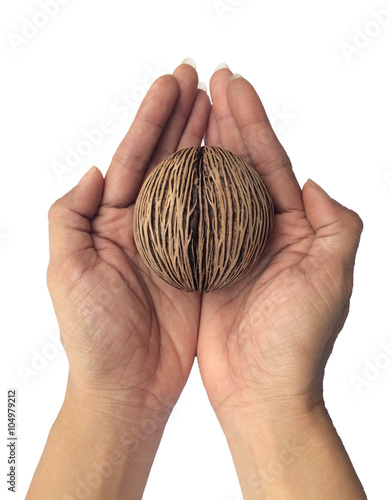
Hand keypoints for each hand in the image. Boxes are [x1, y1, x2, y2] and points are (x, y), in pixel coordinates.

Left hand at [47, 63, 209, 414]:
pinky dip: (226, 189)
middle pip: (166, 161)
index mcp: (110, 222)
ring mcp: (174, 243)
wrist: (127, 386)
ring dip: (206, 144)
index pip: (135, 158)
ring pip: (194, 182)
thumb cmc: (92, 336)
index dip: (152, 120)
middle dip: (182, 119)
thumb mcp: (66, 272)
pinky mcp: (199, 265)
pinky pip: (216, 219)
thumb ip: (71, 216)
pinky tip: (237, 162)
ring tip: (222, 109)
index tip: (174, 85)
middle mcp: (143, 226)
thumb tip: (95, 171)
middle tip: (202, 81)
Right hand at [196, 68, 364, 498]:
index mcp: (295, 227)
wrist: (261, 393)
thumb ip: (336, 223)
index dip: (252, 121)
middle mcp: (263, 231)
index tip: (233, 84)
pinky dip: (181, 190)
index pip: (270, 161)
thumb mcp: (332, 278)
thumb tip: (313, 182)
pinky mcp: (205, 267)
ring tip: (189, 109)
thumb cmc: (297, 342)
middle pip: (241, 164)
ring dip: (202, 146)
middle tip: (209, 80)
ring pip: (213, 185)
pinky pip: (190, 220)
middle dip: (227, 120)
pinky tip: (170, 164)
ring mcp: (231, 247)